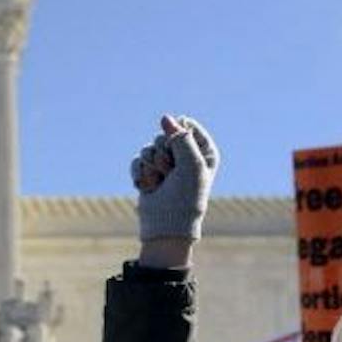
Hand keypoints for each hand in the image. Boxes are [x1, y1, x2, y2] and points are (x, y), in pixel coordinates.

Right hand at [133, 113, 219, 261]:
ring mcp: (165, 164)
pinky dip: (140, 173)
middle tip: (171, 173)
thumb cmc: (185, 197)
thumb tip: (164, 117)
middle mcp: (185, 156)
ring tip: (160, 183)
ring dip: (152, 166)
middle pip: (165, 135)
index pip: (187, 126)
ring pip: (149, 147)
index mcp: (204, 152)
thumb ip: (180, 137)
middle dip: (164, 154)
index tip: (183, 156)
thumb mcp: (191, 164)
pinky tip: (147, 187)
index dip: (180, 138)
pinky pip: (137, 160)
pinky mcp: (148, 173)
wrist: (166, 224)